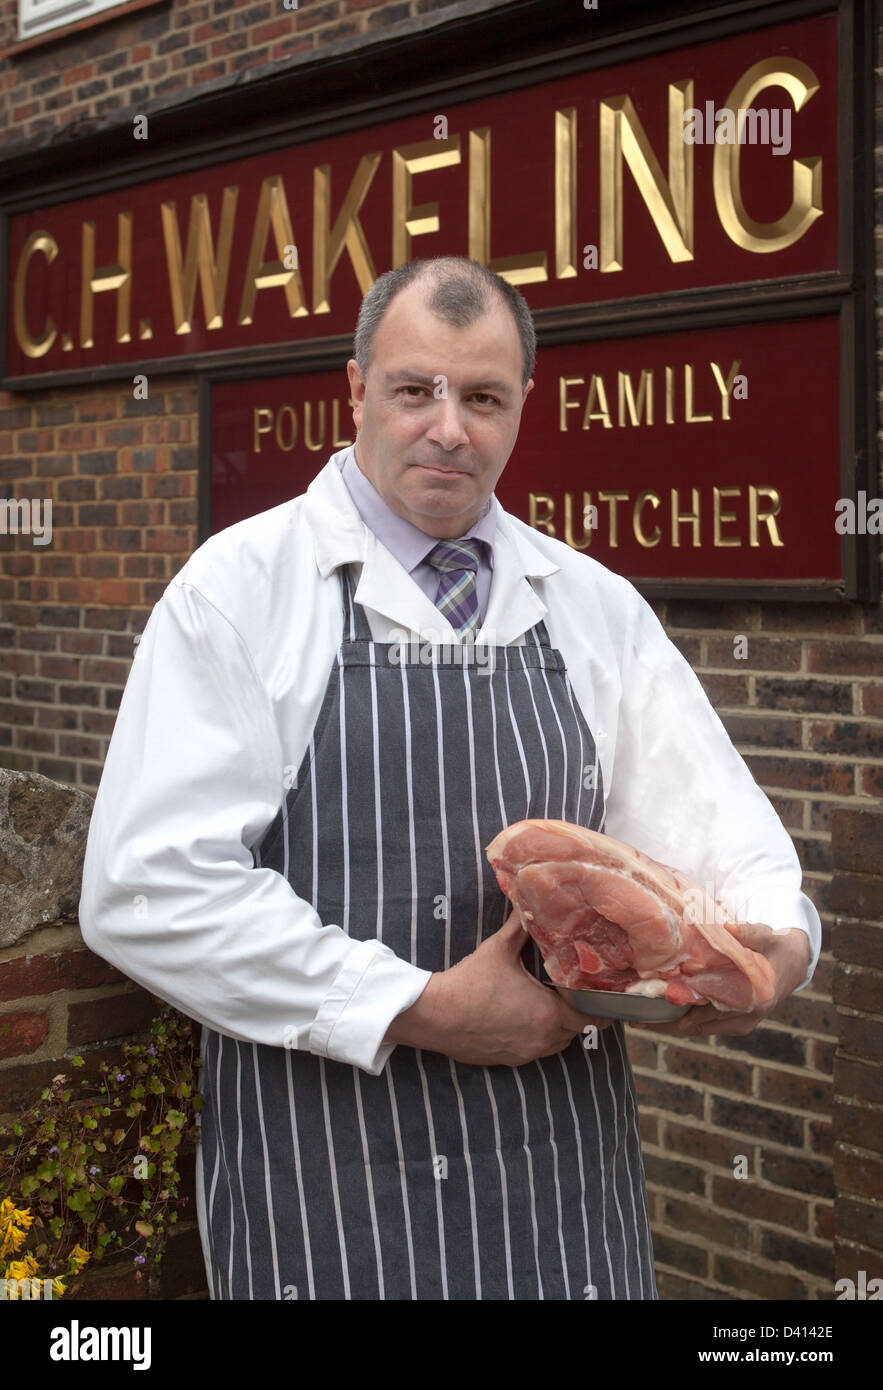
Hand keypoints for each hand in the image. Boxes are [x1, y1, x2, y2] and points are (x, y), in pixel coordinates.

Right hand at [384, 909, 611, 1065]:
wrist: (435, 1015)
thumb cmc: (470, 982)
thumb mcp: (499, 949)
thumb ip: (521, 927)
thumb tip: (531, 905)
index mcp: (547, 1014)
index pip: (589, 1020)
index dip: (597, 1009)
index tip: (599, 999)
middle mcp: (541, 1039)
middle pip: (573, 1033)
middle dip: (575, 1016)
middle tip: (572, 996)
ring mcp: (523, 1053)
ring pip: (553, 1045)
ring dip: (555, 1030)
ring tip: (546, 1007)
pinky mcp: (505, 1061)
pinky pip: (531, 1052)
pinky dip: (533, 1039)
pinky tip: (519, 1021)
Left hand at [629, 924, 810, 1038]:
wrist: (794, 962)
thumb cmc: (775, 947)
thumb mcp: (764, 935)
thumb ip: (746, 933)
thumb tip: (726, 928)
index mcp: (750, 1001)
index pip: (703, 1012)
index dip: (673, 1011)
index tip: (645, 1007)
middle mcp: (743, 1019)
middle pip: (694, 1026)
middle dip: (664, 1021)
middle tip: (632, 1015)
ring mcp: (739, 1024)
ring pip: (696, 1027)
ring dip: (671, 1021)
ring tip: (639, 1014)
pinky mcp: (734, 1022)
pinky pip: (703, 1023)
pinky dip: (684, 1016)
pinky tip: (662, 1007)